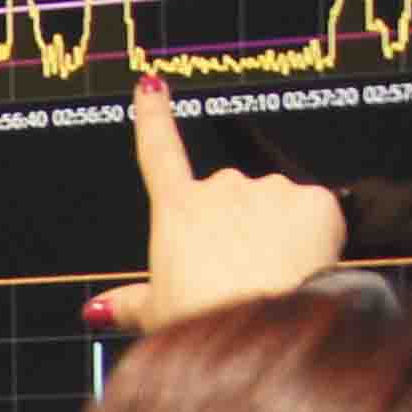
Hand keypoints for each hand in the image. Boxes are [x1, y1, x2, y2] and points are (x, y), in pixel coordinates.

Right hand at [95, 75, 344, 336]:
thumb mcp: (155, 315)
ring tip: (271, 277)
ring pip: (274, 206)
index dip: (153, 117)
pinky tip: (303, 267)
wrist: (263, 325)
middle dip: (237, 227)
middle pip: (229, 198)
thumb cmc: (202, 322)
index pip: (158, 152)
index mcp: (176, 210)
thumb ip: (128, 303)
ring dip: (275, 232)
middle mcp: (220, 188)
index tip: (152, 86)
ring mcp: (268, 190)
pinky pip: (314, 215)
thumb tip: (98, 309)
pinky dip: (312, 239)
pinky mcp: (313, 200)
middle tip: (238, 274)